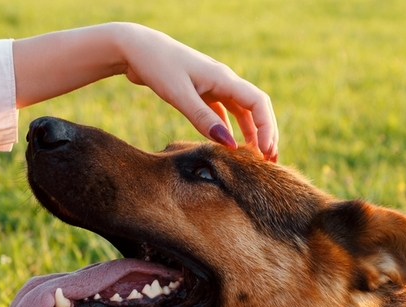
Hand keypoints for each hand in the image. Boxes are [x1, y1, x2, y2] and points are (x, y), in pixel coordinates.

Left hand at [116, 24, 278, 161]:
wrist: (135, 48)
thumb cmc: (157, 66)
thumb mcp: (180, 95)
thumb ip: (203, 119)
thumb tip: (229, 144)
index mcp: (224, 78)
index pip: (258, 103)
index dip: (267, 128)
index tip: (265, 152)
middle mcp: (223, 81)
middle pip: (255, 108)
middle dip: (265, 133)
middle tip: (269, 160)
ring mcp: (212, 85)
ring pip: (240, 111)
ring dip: (250, 132)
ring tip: (254, 157)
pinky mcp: (200, 91)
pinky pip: (222, 111)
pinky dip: (229, 128)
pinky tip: (229, 144)